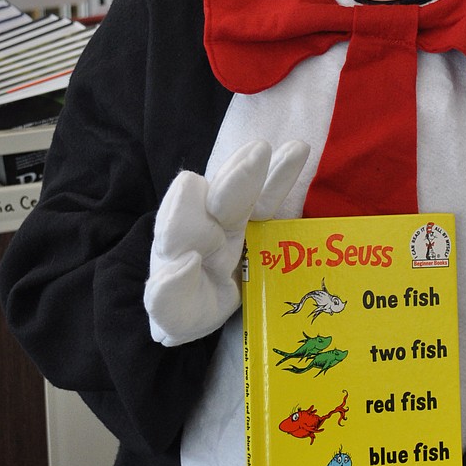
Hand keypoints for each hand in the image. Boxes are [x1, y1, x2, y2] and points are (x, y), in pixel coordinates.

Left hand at [144, 139, 308, 345]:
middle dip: (234, 182)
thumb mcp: (173, 315)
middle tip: (256, 157)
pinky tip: (298, 149)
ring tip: (269, 149)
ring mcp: (227, 220)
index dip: (182, 222)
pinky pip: (268, 198)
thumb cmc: (184, 306)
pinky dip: (281, 175)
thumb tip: (185, 263)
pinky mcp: (254, 222)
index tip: (200, 234)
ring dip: (255, 170)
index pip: (174, 231)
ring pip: (241, 192)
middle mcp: (198, 225)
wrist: (198, 301)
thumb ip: (167, 298)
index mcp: (174, 250)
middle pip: (215, 201)